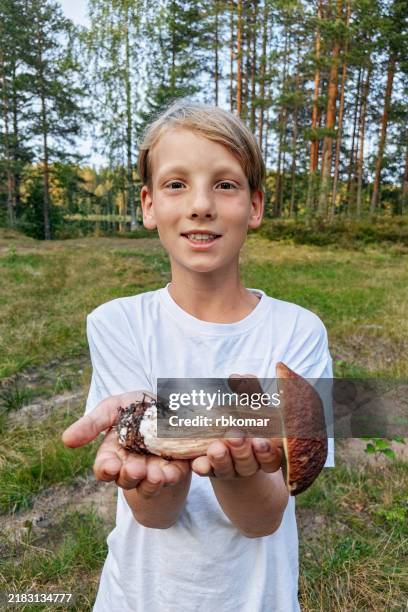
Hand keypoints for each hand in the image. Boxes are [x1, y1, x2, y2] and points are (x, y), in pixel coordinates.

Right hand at [61, 390, 190, 496]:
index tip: (110, 465)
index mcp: (113, 454)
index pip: (104, 468)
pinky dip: (171, 477)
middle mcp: (131, 466)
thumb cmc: (136, 407)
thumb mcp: (112, 408)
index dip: (106, 469)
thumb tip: (66, 440)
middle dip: (129, 476)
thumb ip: (92, 423)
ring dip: (151, 483)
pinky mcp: (174, 469)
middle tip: (136, 469)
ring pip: (148, 486)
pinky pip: (172, 478)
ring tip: (155, 474)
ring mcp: (153, 470)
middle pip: (125, 480)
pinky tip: (171, 471)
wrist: (171, 404)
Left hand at [191, 372, 282, 479]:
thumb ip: (250, 392)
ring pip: (227, 468)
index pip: (271, 458)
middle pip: (248, 462)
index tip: (260, 442)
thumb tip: (239, 377)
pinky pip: (207, 471)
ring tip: (216, 447)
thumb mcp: (254, 405)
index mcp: (266, 452)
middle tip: (234, 436)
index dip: (267, 453)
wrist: (231, 438)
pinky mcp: (211, 469)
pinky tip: (198, 463)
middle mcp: (249, 464)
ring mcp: (230, 468)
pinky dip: (203, 467)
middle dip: (241, 450)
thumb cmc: (249, 417)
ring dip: (221, 458)